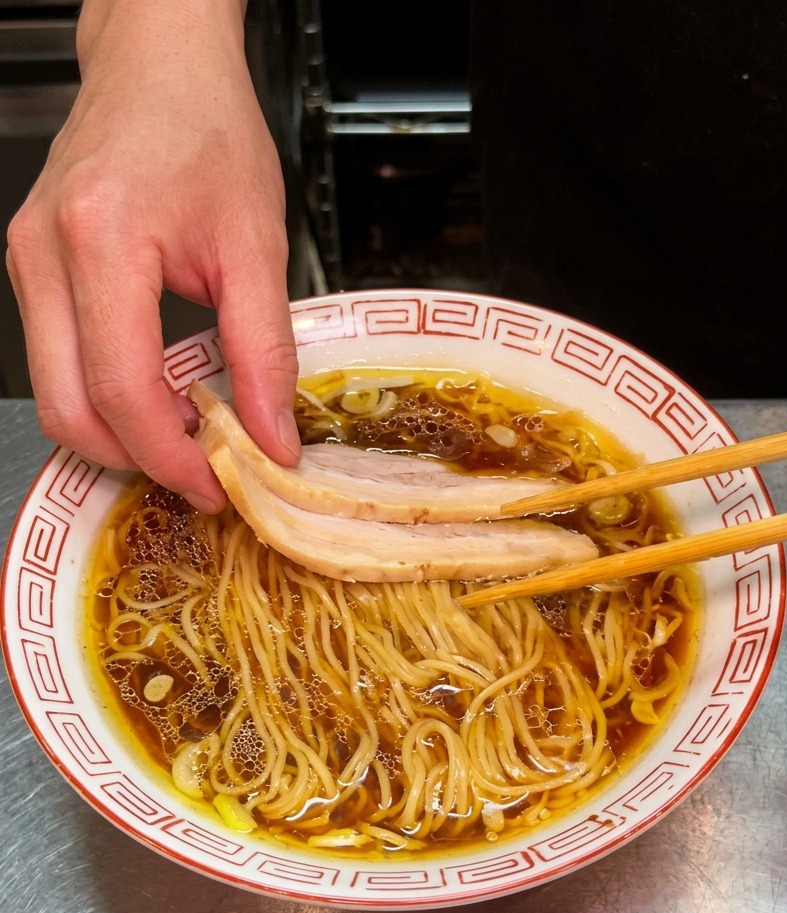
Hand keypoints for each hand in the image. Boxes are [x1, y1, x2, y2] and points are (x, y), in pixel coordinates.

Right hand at [5, 0, 300, 511]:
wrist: (159, 65)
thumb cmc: (206, 130)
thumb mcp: (257, 242)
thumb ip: (264, 350)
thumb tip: (270, 436)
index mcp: (101, 241)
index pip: (123, 388)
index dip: (171, 455)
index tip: (217, 484)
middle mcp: (44, 254)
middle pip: (68, 408)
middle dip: (135, 459)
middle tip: (201, 472)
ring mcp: (27, 262)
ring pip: (55, 393)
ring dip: (119, 433)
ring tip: (188, 434)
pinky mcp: (33, 269)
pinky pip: (60, 361)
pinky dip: (107, 397)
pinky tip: (162, 395)